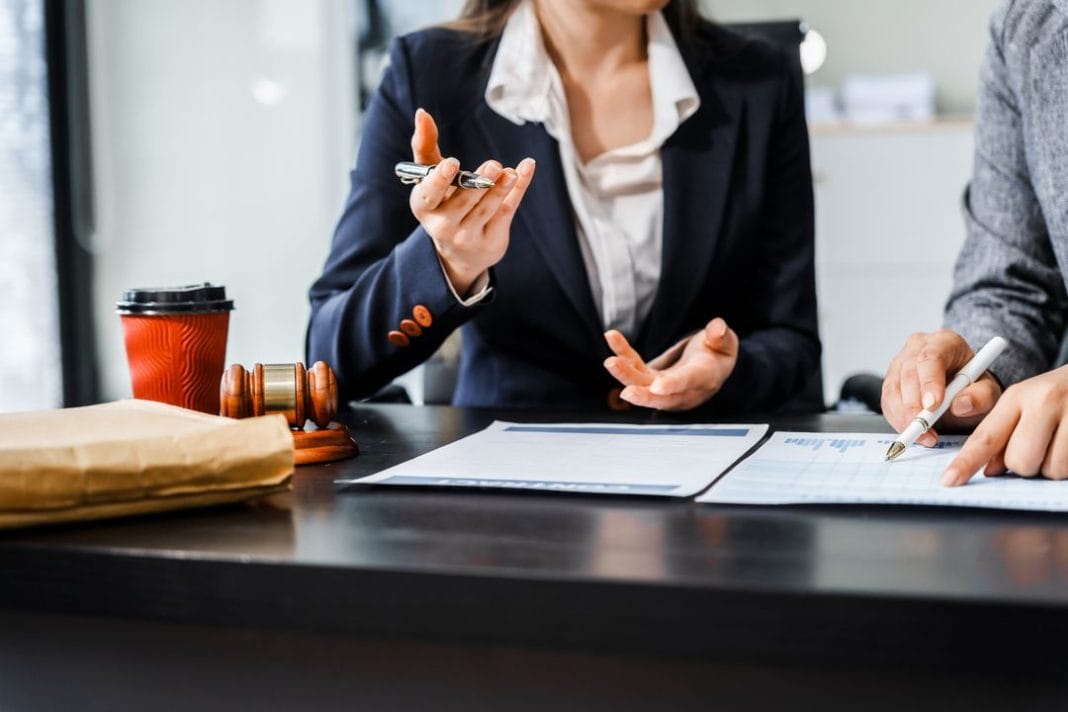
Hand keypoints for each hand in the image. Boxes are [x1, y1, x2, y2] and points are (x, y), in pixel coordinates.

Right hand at [408, 108, 535, 294]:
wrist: (460, 253)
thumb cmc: (442, 203)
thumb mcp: (430, 179)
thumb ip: (425, 147)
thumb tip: (422, 113)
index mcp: (424, 206)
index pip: (429, 194)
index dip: (440, 180)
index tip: (452, 163)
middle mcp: (443, 225)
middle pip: (462, 203)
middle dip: (477, 185)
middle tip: (492, 165)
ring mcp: (468, 236)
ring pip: (486, 210)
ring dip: (499, 190)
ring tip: (511, 172)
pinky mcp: (492, 240)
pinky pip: (507, 212)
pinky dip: (518, 190)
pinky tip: (526, 168)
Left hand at [603, 318, 738, 410]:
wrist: (710, 366)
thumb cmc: (719, 353)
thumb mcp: (726, 343)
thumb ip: (721, 337)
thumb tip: (716, 328)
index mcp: (704, 378)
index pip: (688, 383)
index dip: (673, 385)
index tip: (657, 387)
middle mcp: (683, 389)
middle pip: (661, 397)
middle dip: (643, 395)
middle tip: (626, 392)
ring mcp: (665, 388)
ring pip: (642, 385)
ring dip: (625, 374)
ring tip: (610, 361)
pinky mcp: (651, 382)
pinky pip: (635, 369)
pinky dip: (623, 355)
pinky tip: (612, 337)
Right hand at [881, 329, 1002, 445]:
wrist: (962, 389)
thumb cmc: (974, 386)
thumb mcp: (988, 392)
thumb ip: (980, 397)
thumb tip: (960, 405)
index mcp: (944, 341)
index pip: (931, 358)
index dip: (929, 382)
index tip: (933, 406)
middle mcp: (918, 347)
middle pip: (908, 373)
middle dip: (913, 405)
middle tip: (925, 429)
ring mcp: (900, 362)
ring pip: (892, 388)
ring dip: (903, 416)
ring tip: (922, 435)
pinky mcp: (890, 380)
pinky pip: (887, 401)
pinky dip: (896, 419)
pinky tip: (911, 430)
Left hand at [943, 365, 1067, 485]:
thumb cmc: (1058, 395)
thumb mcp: (1025, 404)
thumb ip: (1003, 434)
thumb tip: (989, 470)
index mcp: (1017, 396)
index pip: (986, 436)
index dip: (966, 462)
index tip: (949, 480)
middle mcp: (1043, 402)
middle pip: (1018, 461)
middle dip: (1023, 464)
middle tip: (1036, 448)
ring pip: (1048, 469)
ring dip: (1050, 466)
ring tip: (1059, 442)